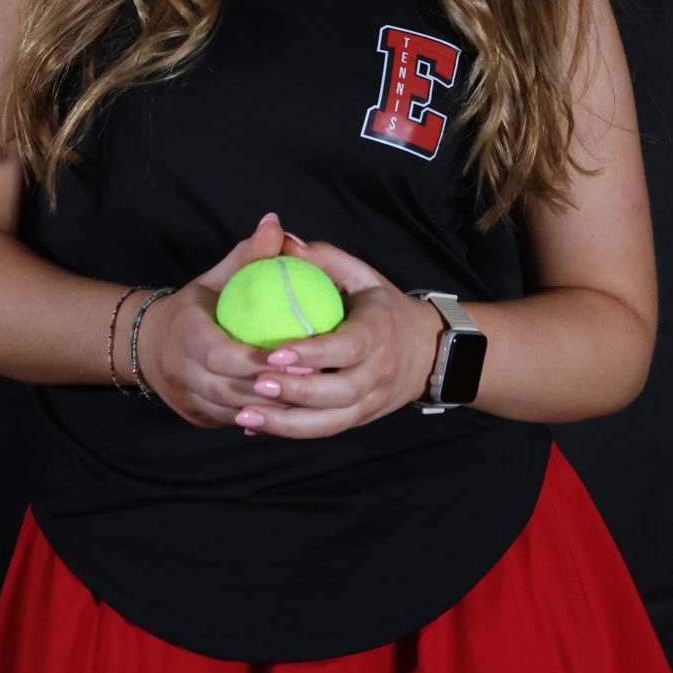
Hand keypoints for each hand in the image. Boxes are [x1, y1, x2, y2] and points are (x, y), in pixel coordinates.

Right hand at [133, 212, 304, 427]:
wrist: (148, 342)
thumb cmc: (197, 305)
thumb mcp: (218, 277)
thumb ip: (248, 255)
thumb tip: (275, 223)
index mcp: (183, 334)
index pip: (218, 354)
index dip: (254, 359)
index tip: (290, 354)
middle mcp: (179, 372)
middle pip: (228, 388)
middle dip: (270, 389)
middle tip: (313, 379)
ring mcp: (187, 400)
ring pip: (232, 411)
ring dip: (270, 408)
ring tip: (309, 398)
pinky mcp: (197, 418)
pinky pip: (232, 422)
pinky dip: (261, 417)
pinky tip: (292, 411)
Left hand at [227, 235, 442, 440]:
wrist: (427, 350)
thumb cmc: (382, 306)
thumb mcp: (362, 275)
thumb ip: (325, 258)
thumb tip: (282, 241)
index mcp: (380, 331)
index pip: (348, 347)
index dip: (313, 354)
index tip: (275, 352)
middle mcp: (379, 372)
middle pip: (339, 392)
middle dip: (295, 392)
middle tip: (255, 383)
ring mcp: (370, 401)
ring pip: (330, 422)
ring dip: (286, 423)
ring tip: (245, 414)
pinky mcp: (358, 419)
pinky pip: (324, 430)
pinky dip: (289, 431)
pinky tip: (255, 426)